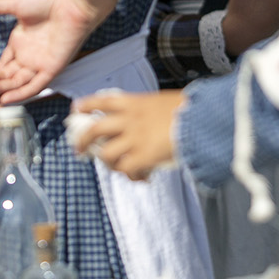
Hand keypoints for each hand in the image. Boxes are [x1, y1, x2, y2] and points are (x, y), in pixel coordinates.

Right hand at [0, 0, 110, 103]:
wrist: (74, 3)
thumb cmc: (50, 1)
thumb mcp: (17, 5)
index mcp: (19, 44)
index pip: (0, 65)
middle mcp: (28, 57)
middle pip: (5, 76)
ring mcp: (39, 64)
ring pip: (16, 82)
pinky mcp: (52, 69)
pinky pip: (35, 86)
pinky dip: (21, 93)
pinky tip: (5, 98)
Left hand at [69, 91, 183, 180]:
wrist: (201, 119)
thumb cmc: (189, 109)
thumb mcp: (164, 101)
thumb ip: (150, 109)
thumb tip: (149, 118)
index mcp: (134, 103)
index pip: (102, 101)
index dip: (86, 105)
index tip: (77, 110)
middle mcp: (129, 120)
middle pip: (95, 129)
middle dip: (82, 141)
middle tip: (79, 150)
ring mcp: (134, 139)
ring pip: (106, 154)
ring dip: (107, 163)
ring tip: (115, 167)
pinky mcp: (142, 157)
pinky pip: (126, 170)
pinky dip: (130, 176)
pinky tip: (141, 178)